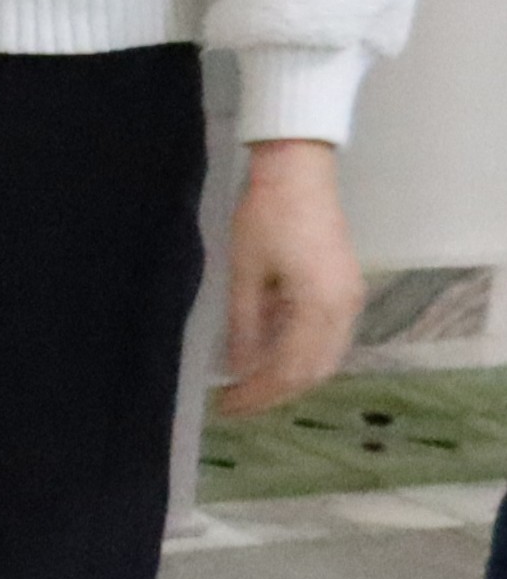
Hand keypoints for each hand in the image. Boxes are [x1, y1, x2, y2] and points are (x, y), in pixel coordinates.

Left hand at [215, 137, 364, 416]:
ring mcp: (350, 298)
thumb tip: (239, 368)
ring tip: (250, 386)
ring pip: (325, 356)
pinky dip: (300, 353)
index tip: (227, 406)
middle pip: (314, 370)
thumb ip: (245, 325)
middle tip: (236, 403)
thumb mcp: (244, 273)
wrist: (299, 171)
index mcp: (320, 307)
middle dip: (275, 391)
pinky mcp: (346, 288)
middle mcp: (344, 309)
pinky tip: (269, 356)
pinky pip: (327, 336)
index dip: (259, 394)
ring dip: (289, 376)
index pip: (291, 369)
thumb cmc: (266, 216)